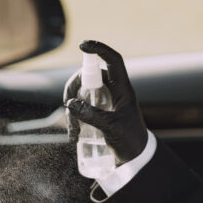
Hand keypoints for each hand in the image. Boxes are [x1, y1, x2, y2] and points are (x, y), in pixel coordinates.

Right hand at [64, 40, 147, 162]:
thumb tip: (70, 103)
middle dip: (73, 89)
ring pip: (81, 92)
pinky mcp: (97, 111)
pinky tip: (73, 135)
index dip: (99, 49)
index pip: (113, 60)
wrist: (135, 158)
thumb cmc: (130, 140)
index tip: (83, 45)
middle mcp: (112, 90)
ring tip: (73, 132)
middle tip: (68, 107)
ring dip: (71, 108)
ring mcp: (104, 100)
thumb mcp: (111, 128)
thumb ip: (92, 116)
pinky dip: (73, 117)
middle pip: (88, 76)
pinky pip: (80, 106)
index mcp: (122, 89)